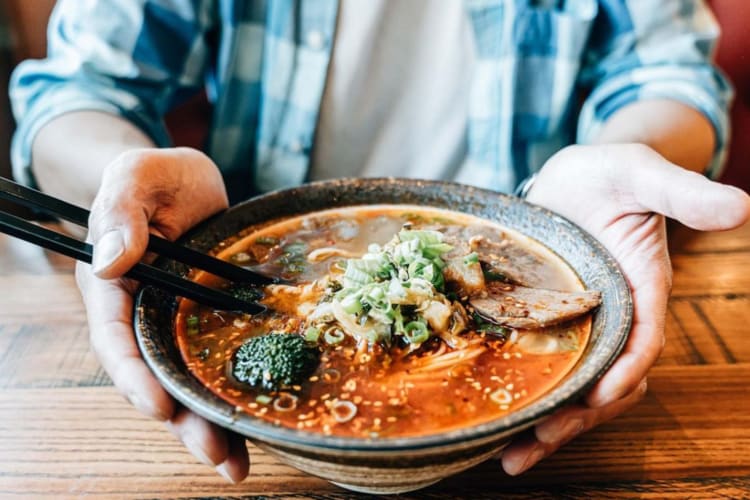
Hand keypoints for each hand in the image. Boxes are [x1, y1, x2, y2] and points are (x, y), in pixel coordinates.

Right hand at [75, 147, 249, 481]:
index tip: (159, 406)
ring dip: (213, 423)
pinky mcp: (212, 324)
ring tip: (239, 463)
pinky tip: (263, 422)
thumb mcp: (136, 174)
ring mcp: (180, 324)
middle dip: (183, 419)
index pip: (116, 338)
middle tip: (217, 455)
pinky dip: (238, 393)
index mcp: (116, 286)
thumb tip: (112, 260)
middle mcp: (146, 315)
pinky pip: (223, 362)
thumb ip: (120, 208)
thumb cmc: (157, 176)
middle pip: (157, 376)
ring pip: (191, 381)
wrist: (189, 184)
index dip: (134, 376)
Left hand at [501, 143, 749, 474]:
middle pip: (606, 380)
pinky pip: (543, 366)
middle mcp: (615, 316)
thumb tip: (740, 206)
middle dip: (577, 416)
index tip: (597, 398)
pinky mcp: (548, 323)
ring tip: (508, 455)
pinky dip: (527, 393)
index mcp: (642, 289)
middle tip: (536, 443)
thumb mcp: (641, 173)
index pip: (642, 341)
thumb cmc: (612, 171)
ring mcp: (580, 324)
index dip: (623, 372)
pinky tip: (495, 418)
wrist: (573, 176)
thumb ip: (683, 193)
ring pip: (573, 385)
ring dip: (548, 421)